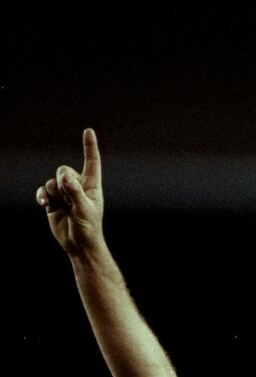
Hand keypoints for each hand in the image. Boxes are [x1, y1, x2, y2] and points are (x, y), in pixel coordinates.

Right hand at [36, 129, 103, 256]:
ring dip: (53, 192)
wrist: (78, 245)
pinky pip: (44, 191)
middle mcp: (78, 186)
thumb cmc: (88, 228)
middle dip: (62, 181)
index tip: (89, 131)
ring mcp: (64, 193)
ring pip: (52, 181)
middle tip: (68, 198)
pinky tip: (44, 204)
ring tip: (62, 206)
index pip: (91, 162)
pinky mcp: (53, 201)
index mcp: (91, 185)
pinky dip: (42, 196)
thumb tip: (65, 177)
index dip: (89, 147)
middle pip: (64, 170)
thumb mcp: (84, 210)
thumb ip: (75, 192)